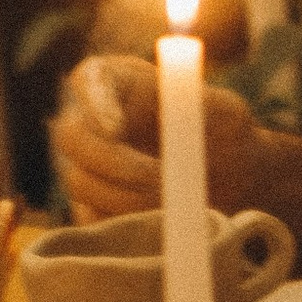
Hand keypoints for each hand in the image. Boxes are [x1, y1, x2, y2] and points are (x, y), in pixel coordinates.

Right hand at [52, 53, 262, 226]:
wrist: (230, 180)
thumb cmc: (224, 134)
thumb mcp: (223, 111)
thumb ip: (195, 102)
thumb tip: (174, 95)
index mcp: (122, 81)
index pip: (90, 79)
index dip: (94, 102)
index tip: (117, 129)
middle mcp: (94, 120)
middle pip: (71, 135)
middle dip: (112, 161)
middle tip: (157, 176)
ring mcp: (86, 165)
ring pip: (78, 182)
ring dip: (124, 195)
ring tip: (171, 198)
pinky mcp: (90, 206)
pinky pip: (88, 221)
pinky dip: (121, 222)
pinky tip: (158, 219)